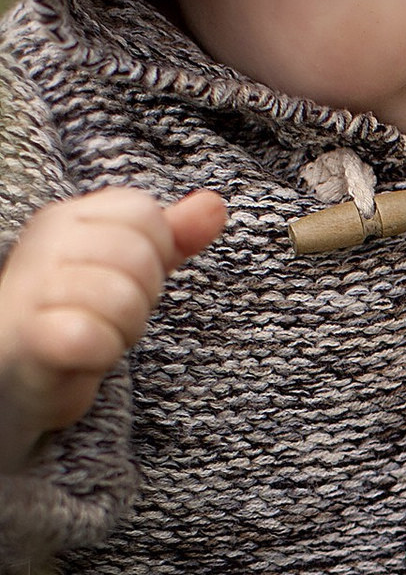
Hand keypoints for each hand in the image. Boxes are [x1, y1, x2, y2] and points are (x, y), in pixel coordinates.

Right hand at [0, 187, 227, 470]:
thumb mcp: (126, 266)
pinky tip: (84, 353)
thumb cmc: (75, 311)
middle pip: (140, 256)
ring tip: (96, 331)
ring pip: (123, 299)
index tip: (122, 276)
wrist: (17, 369)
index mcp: (66, 218)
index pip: (143, 212)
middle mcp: (43, 245)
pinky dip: (103, 350)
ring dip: (124, 328)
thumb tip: (216, 205)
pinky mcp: (33, 339)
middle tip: (110, 312)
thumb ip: (172, 236)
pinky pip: (93, 337)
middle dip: (142, 295)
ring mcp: (32, 290)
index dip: (154, 253)